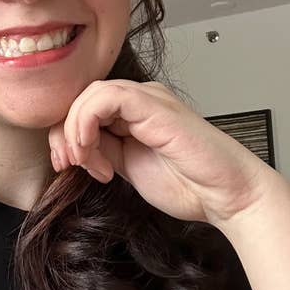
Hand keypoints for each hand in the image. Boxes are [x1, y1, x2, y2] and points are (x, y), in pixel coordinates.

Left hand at [48, 80, 276, 227]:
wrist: (226, 195)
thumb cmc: (188, 184)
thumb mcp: (128, 167)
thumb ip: (103, 150)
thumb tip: (75, 146)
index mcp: (134, 112)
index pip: (84, 107)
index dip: (65, 134)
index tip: (66, 166)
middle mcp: (140, 99)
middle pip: (82, 98)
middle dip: (64, 132)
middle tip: (67, 165)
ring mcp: (148, 99)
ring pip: (89, 94)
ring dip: (74, 130)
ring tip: (84, 161)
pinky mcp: (154, 105)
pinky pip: (105, 97)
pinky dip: (86, 123)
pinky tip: (92, 151)